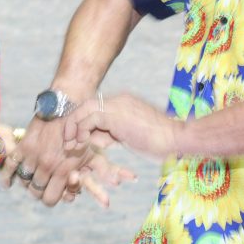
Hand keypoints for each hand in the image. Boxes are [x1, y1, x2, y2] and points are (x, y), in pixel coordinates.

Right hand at [1, 116, 133, 207]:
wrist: (67, 105)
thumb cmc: (82, 131)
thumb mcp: (93, 153)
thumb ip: (97, 176)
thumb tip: (107, 201)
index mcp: (64, 170)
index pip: (50, 199)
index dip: (51, 198)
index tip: (52, 192)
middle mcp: (47, 166)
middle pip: (36, 192)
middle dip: (39, 191)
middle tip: (42, 185)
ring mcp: (34, 156)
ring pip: (24, 181)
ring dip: (26, 182)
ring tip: (30, 179)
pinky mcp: (24, 146)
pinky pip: (10, 167)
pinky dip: (7, 177)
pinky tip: (8, 183)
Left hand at [63, 93, 180, 159]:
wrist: (175, 137)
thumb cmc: (158, 141)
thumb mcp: (129, 137)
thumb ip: (112, 135)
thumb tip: (94, 139)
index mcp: (122, 104)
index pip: (94, 109)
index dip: (83, 123)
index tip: (77, 139)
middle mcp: (118, 100)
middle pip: (86, 105)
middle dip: (74, 122)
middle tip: (67, 140)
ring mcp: (117, 104)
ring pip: (85, 109)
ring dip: (74, 126)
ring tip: (70, 143)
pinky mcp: (115, 113)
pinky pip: (90, 118)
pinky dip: (82, 130)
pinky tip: (82, 143)